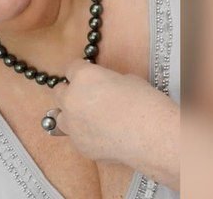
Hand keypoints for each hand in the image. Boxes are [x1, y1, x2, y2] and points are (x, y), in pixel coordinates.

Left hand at [52, 59, 179, 188]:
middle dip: (70, 92)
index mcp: (83, 77)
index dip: (81, 72)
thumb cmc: (146, 103)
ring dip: (71, 114)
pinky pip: (75, 136)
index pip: (71, 68)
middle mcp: (71, 99)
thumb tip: (104, 87)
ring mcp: (72, 124)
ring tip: (89, 118)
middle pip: (59, 91)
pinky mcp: (79, 145)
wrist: (153, 136)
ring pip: (60, 116)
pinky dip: (84, 134)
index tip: (88, 76)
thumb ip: (106, 81)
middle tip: (86, 97)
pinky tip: (102, 136)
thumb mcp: (126, 79)